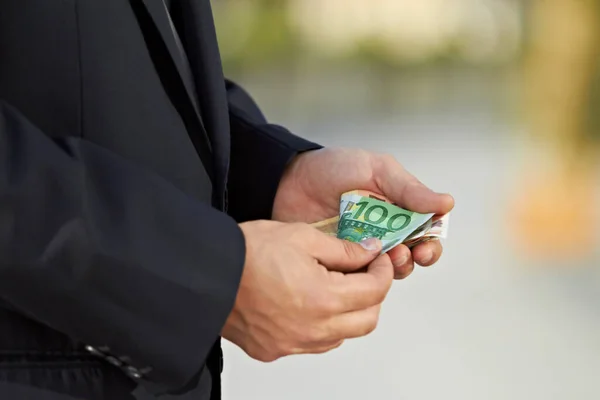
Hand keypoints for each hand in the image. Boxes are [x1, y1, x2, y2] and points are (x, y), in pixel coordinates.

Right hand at [222, 220, 393, 361]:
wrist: (206, 274)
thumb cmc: (247, 253)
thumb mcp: (302, 236)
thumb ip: (343, 249)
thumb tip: (368, 252)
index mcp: (323, 298)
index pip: (375, 291)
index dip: (383, 271)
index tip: (378, 259)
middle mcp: (312, 329)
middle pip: (367, 321)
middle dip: (373, 296)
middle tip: (364, 274)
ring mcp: (294, 344)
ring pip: (342, 336)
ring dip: (349, 314)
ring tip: (335, 287)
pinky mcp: (276, 350)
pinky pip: (314, 344)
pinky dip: (323, 327)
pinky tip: (310, 304)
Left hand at [272, 148, 454, 278]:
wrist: (287, 179)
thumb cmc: (334, 168)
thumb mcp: (374, 169)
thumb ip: (407, 188)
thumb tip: (447, 204)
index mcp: (398, 210)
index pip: (425, 234)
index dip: (431, 245)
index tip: (426, 247)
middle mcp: (383, 233)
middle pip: (410, 257)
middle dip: (412, 260)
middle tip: (402, 254)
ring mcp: (360, 250)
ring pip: (385, 271)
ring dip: (390, 270)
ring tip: (382, 258)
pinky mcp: (338, 263)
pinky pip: (356, 278)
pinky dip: (363, 279)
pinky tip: (358, 269)